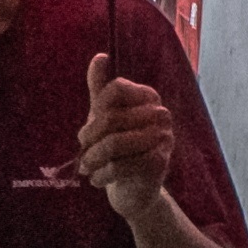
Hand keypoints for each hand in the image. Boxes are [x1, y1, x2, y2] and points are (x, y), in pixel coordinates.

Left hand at [73, 54, 178, 222]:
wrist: (134, 191)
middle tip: (83, 153)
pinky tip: (97, 180)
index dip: (96, 109)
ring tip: (86, 168)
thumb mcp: (105, 117)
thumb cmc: (118, 149)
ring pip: (114, 143)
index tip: (88, 129)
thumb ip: (100, 88)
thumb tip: (100, 57)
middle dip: (89, 138)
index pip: (116, 89)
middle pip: (111, 118)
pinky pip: (120, 165)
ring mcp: (163, 139)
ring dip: (92, 159)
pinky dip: (101, 175)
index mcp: (149, 97)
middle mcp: (161, 114)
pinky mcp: (160, 164)